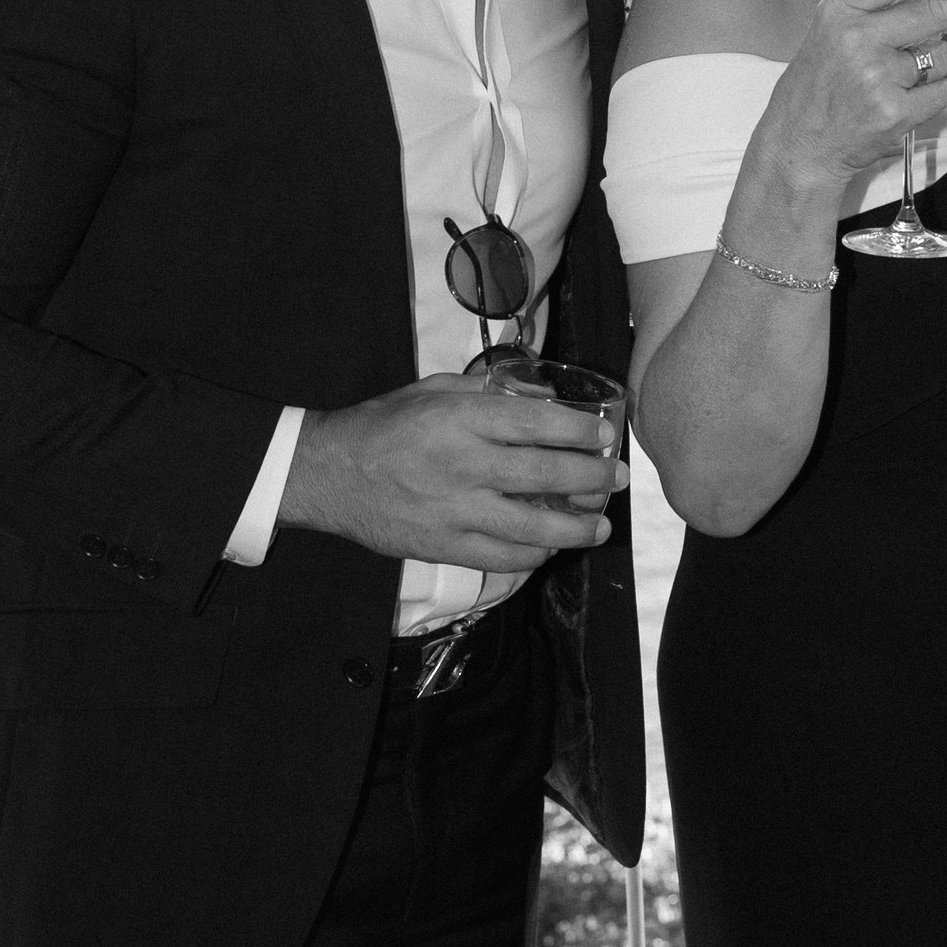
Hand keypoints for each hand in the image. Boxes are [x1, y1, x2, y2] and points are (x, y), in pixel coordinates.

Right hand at [278, 374, 616, 573]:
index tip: (603, 436)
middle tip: (616, 479)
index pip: (537, 424)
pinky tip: (550, 547)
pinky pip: (504, 557)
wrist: (330, 475)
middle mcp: (464, 465)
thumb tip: (541, 399)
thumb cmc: (384, 426)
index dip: (580, 432)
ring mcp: (456, 511)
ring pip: (534, 526)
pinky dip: (535, 554)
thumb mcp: (433, 390)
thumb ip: (487, 392)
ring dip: (576, 528)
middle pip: (546, 474)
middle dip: (592, 478)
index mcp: (461, 419)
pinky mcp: (445, 547)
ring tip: (599, 526)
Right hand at [756, 0, 946, 201]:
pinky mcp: (895, 113)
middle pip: (934, 11)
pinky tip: (911, 99)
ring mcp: (877, 78)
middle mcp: (857, 39)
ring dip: (944, 61)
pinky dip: (936, 94)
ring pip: (945, 55)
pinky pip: (943, 91)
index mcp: (840, 10)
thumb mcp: (825, 26)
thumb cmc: (815, 84)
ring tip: (917, 72)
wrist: (800, 145)